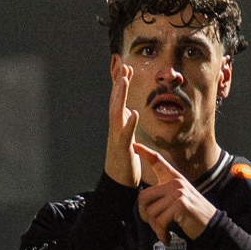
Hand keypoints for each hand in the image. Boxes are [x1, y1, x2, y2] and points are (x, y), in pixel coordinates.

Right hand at [103, 60, 143, 187]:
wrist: (118, 183)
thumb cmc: (124, 162)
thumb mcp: (127, 138)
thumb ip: (128, 124)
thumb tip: (130, 111)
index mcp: (118, 125)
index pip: (119, 100)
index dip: (121, 84)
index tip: (126, 68)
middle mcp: (115, 128)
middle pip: (116, 101)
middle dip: (119, 84)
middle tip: (123, 66)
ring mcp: (117, 138)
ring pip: (117, 113)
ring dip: (120, 96)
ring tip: (124, 80)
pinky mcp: (123, 149)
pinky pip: (126, 135)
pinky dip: (129, 123)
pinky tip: (135, 113)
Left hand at [137, 150, 216, 242]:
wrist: (212, 225)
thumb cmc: (192, 215)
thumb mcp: (179, 200)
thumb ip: (164, 196)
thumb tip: (142, 201)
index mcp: (174, 179)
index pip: (158, 162)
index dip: (145, 152)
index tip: (134, 145)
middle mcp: (176, 182)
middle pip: (144, 197)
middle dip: (145, 216)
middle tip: (154, 226)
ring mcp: (178, 192)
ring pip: (151, 212)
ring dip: (155, 227)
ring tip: (163, 232)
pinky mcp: (180, 204)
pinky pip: (160, 221)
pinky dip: (161, 233)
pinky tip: (167, 237)